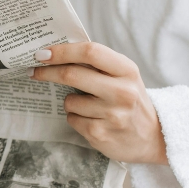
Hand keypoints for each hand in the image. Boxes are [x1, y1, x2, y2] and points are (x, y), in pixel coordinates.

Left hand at [30, 42, 167, 164]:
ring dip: (70, 101)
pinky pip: (72, 120)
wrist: (153, 137)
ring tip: (88, 106)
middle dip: (48, 72)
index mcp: (127, 70)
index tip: (43, 52)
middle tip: (34, 71)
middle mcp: (123, 92)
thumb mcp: (123, 76)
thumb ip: (98, 64)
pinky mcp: (101, 135)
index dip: (63, 50)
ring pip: (70, 101)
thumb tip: (56, 52)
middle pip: (73, 75)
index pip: (91, 51)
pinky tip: (92, 120)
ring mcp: (112, 115)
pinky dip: (76, 118)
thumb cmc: (130, 99)